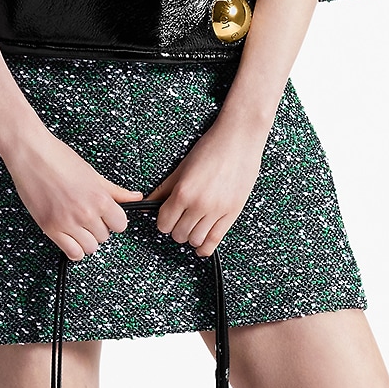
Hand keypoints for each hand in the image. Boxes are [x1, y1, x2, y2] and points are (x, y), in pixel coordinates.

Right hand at [3, 131, 142, 260]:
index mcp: (99, 198)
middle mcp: (85, 213)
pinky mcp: (50, 228)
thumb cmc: (59, 158)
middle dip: (98, 228)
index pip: (120, 224)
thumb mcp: (93, 174)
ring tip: (78, 227)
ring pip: (90, 248)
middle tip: (88, 216)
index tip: (107, 216)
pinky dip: (74, 250)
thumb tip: (135, 197)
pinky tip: (71, 238)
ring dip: (87, 240)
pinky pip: (72, 253)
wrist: (31, 153)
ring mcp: (67, 222)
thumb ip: (115, 191)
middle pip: (104, 236)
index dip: (114, 220)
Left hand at [145, 116, 266, 256]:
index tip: (167, 217)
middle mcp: (199, 204)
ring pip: (195, 240)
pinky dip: (205, 248)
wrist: (239, 139)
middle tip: (180, 220)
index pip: (164, 223)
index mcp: (183, 192)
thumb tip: (148, 203)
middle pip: (178, 234)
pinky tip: (201, 246)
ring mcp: (217, 211)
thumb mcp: (182, 167)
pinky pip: (215, 240)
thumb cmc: (211, 148)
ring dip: (191, 237)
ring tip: (192, 227)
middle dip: (176, 229)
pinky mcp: (232, 213)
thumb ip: (164, 189)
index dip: (163, 222)